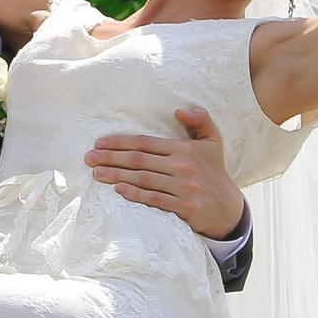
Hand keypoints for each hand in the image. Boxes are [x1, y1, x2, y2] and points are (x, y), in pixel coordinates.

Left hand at [84, 107, 246, 239]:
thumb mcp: (212, 142)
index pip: (144, 142)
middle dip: (110, 158)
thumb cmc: (214, 172)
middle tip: (89, 158)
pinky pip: (155, 199)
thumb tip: (180, 110)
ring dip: (117, 175)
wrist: (229, 208)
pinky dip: (136, 194)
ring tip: (97, 174)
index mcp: (184, 148)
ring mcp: (184, 187)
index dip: (119, 142)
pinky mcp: (186, 207)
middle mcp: (183, 165)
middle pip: (138, 160)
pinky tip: (118, 190)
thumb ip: (200, 120)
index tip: (99, 143)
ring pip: (143, 179)